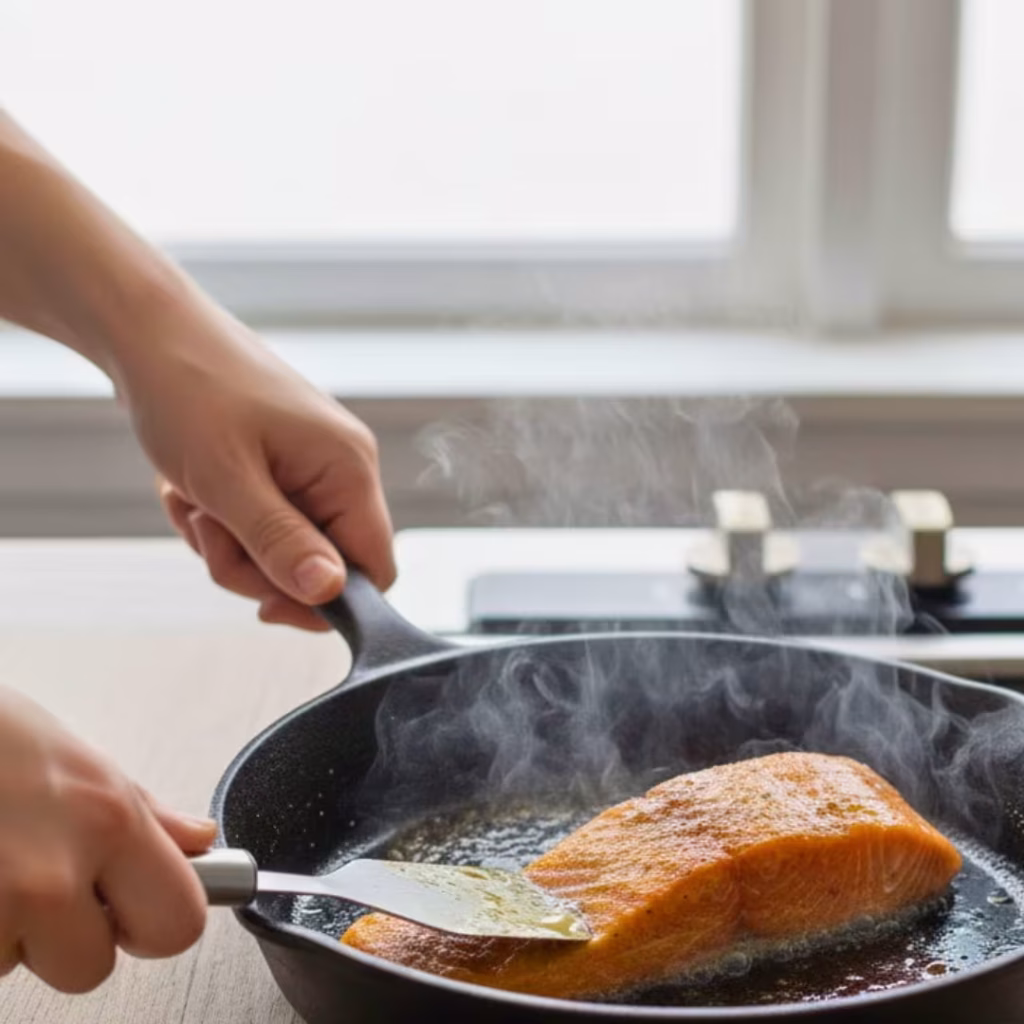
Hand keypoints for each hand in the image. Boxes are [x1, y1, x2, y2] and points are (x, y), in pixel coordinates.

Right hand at [0, 686, 214, 991]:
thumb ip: (141, 811)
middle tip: (42, 883)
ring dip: (5, 931)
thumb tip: (197, 841)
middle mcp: (52, 872)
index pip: (179, 922)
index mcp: (108, 819)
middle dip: (70, 938)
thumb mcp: (76, 757)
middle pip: (92, 967)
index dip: (156, 921)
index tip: (137, 908)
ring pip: (17, 966)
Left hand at [122, 305, 395, 631]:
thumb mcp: (227, 481)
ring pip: (283, 549)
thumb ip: (281, 543)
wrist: (148, 330)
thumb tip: (329, 593)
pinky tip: (191, 488)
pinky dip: (221, 519)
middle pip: (321, 565)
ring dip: (228, 541)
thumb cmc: (188, 389)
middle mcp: (341, 469)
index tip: (266, 606)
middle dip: (256, 564)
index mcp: (348, 469)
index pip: (375, 568)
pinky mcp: (282, 466)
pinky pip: (261, 524)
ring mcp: (312, 467)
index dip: (326, 601)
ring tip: (192, 496)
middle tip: (208, 530)